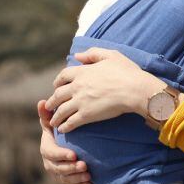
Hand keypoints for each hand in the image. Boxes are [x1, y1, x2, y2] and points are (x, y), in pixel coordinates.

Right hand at [37, 100, 90, 183]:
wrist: (64, 144)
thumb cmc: (58, 130)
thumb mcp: (53, 122)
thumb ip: (47, 114)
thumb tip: (42, 101)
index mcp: (46, 148)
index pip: (51, 153)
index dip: (61, 155)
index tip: (74, 154)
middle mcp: (49, 163)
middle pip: (57, 168)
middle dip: (70, 168)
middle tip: (84, 165)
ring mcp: (57, 173)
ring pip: (64, 179)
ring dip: (76, 178)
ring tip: (88, 175)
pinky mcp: (65, 181)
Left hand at [44, 47, 159, 132]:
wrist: (134, 89)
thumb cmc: (126, 72)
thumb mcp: (110, 55)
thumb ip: (92, 53)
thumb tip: (77, 55)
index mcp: (82, 72)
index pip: (63, 76)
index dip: (58, 82)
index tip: (56, 86)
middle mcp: (77, 86)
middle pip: (58, 94)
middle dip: (52, 101)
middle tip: (49, 106)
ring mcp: (80, 101)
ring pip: (61, 110)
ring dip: (55, 117)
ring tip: (53, 122)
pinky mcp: (86, 115)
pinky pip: (71, 122)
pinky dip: (65, 126)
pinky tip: (63, 130)